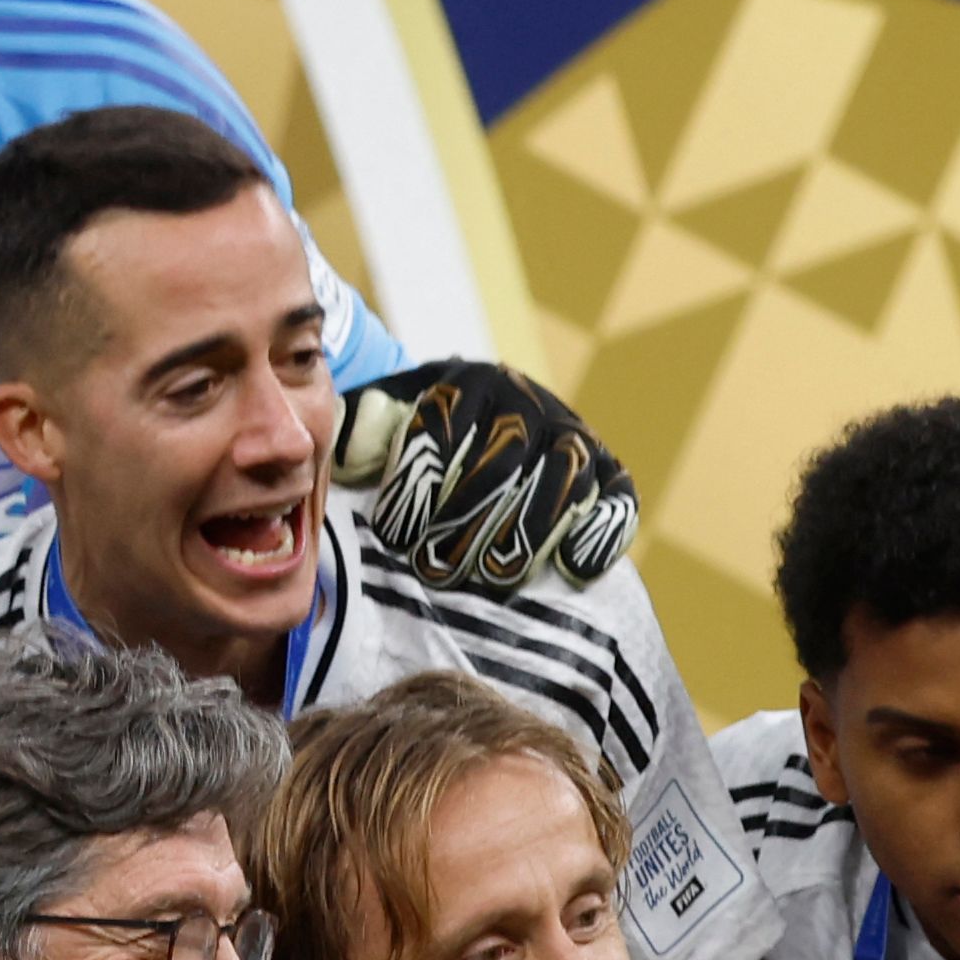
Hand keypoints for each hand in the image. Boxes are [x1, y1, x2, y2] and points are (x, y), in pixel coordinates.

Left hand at [331, 360, 637, 589]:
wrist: (482, 443)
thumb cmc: (416, 446)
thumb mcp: (379, 427)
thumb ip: (357, 434)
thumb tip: (344, 454)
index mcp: (468, 382)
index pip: (447, 421)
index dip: (421, 478)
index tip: (394, 534)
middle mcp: (528, 401)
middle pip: (508, 452)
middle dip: (470, 516)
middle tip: (435, 568)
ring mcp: (573, 435)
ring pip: (563, 475)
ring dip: (527, 530)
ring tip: (491, 577)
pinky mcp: (607, 473)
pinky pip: (616, 498)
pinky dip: (600, 530)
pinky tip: (570, 568)